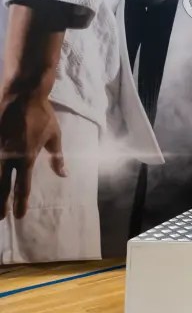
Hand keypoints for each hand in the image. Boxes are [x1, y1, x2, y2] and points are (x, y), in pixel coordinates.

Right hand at [0, 91, 64, 219]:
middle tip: (0, 218)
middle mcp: (8, 156)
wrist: (23, 94)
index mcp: (26, 157)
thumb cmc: (41, 114)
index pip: (23, 186)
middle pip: (2, 186)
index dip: (20, 203)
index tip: (18, 216)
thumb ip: (57, 157)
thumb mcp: (54, 136)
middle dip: (0, 204)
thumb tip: (64, 175)